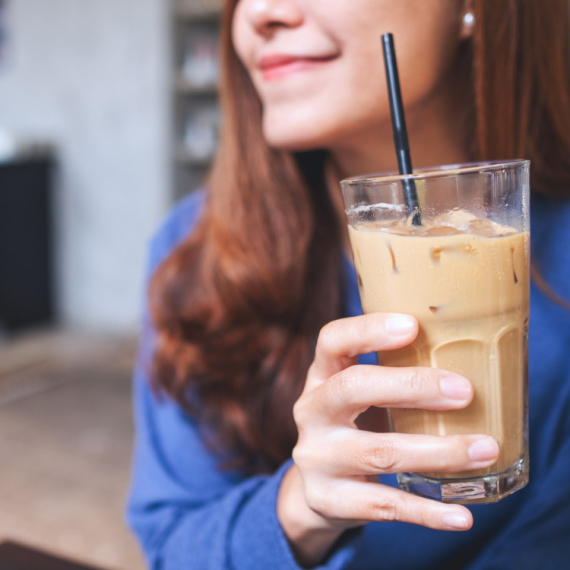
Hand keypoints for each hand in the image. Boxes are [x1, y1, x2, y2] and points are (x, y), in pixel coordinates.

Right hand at [277, 313, 498, 566]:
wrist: (317, 489)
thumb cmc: (355, 426)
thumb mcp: (362, 395)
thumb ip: (395, 374)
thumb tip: (474, 355)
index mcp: (322, 375)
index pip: (332, 340)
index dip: (367, 329)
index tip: (412, 326)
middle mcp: (312, 411)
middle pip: (351, 388)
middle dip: (410, 387)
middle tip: (465, 391)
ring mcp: (316, 457)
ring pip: (377, 451)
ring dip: (437, 451)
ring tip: (484, 449)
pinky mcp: (329, 499)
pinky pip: (383, 505)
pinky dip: (427, 511)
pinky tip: (462, 515)